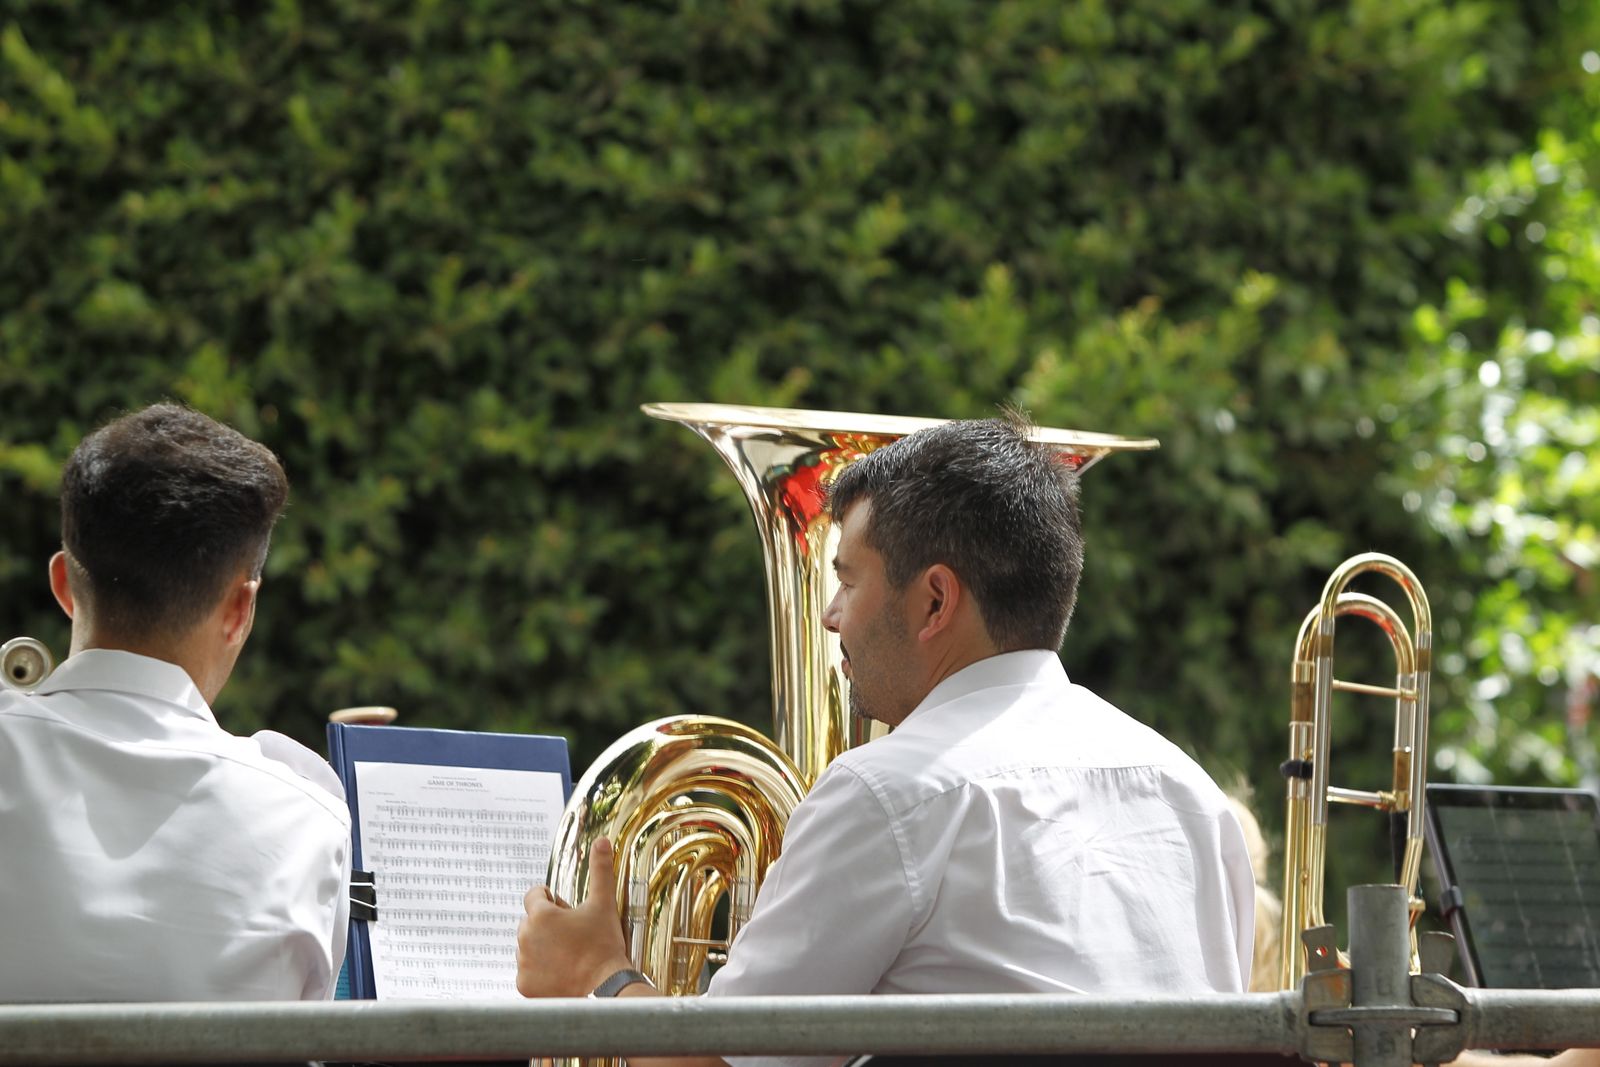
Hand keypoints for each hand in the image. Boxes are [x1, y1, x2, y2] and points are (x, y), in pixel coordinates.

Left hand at [516, 837, 634, 997]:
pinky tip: (561, 974)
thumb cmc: (604, 946)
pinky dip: (540, 973)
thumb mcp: (604, 904)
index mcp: (540, 915)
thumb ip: (600, 870)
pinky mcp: (524, 986)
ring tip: (568, 957)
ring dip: (542, 948)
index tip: (567, 912)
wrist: (605, 991)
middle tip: (573, 937)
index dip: (552, 900)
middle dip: (546, 925)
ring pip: (528, 947)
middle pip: (530, 922)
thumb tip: (601, 841)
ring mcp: (523, 963)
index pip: (534, 895)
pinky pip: (527, 972)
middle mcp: (525, 937)